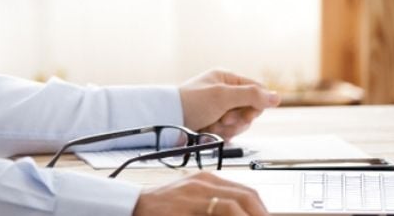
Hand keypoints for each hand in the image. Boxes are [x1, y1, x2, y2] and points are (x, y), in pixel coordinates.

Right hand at [132, 170, 268, 215]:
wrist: (132, 206)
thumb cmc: (161, 209)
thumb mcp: (190, 202)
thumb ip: (212, 206)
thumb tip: (238, 213)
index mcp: (206, 180)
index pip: (245, 192)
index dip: (261, 209)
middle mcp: (203, 182)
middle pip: (245, 195)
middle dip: (260, 214)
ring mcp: (194, 193)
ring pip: (234, 204)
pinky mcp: (184, 206)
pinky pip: (216, 210)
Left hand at [178, 70, 279, 140]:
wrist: (167, 119)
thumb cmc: (191, 102)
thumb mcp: (223, 96)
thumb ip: (251, 96)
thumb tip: (277, 97)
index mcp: (227, 79)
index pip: (257, 91)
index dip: (256, 105)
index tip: (247, 114)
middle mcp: (225, 93)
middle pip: (250, 110)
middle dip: (238, 120)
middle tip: (224, 120)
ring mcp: (219, 108)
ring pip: (239, 124)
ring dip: (227, 129)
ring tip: (212, 126)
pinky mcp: (213, 123)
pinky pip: (228, 132)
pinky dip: (219, 135)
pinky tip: (208, 132)